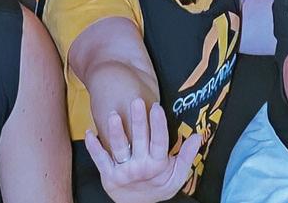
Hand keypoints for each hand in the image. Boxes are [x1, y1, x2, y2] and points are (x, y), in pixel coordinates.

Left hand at [83, 98, 202, 202]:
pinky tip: (89, 132)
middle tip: (137, 102)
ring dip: (115, 132)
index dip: (158, 124)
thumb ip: (187, 155)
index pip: (159, 141)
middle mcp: (140, 167)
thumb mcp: (178, 175)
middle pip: (139, 140)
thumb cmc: (159, 186)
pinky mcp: (108, 176)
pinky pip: (100, 160)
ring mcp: (123, 172)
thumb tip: (197, 136)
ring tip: (113, 115)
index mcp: (158, 164)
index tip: (156, 107)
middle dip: (138, 120)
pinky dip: (93, 147)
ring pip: (119, 148)